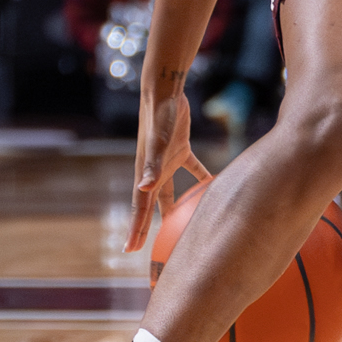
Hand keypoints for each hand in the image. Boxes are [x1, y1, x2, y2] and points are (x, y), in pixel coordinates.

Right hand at [126, 76, 211, 252]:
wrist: (165, 90)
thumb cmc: (159, 116)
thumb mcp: (158, 143)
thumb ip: (153, 166)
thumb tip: (145, 189)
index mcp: (145, 173)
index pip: (140, 208)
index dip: (135, 229)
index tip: (129, 251)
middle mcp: (154, 170)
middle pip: (151, 205)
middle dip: (148, 227)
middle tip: (145, 250)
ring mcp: (167, 160)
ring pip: (170, 192)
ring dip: (172, 209)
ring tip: (176, 227)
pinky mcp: (180, 148)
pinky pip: (192, 169)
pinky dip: (200, 178)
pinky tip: (212, 186)